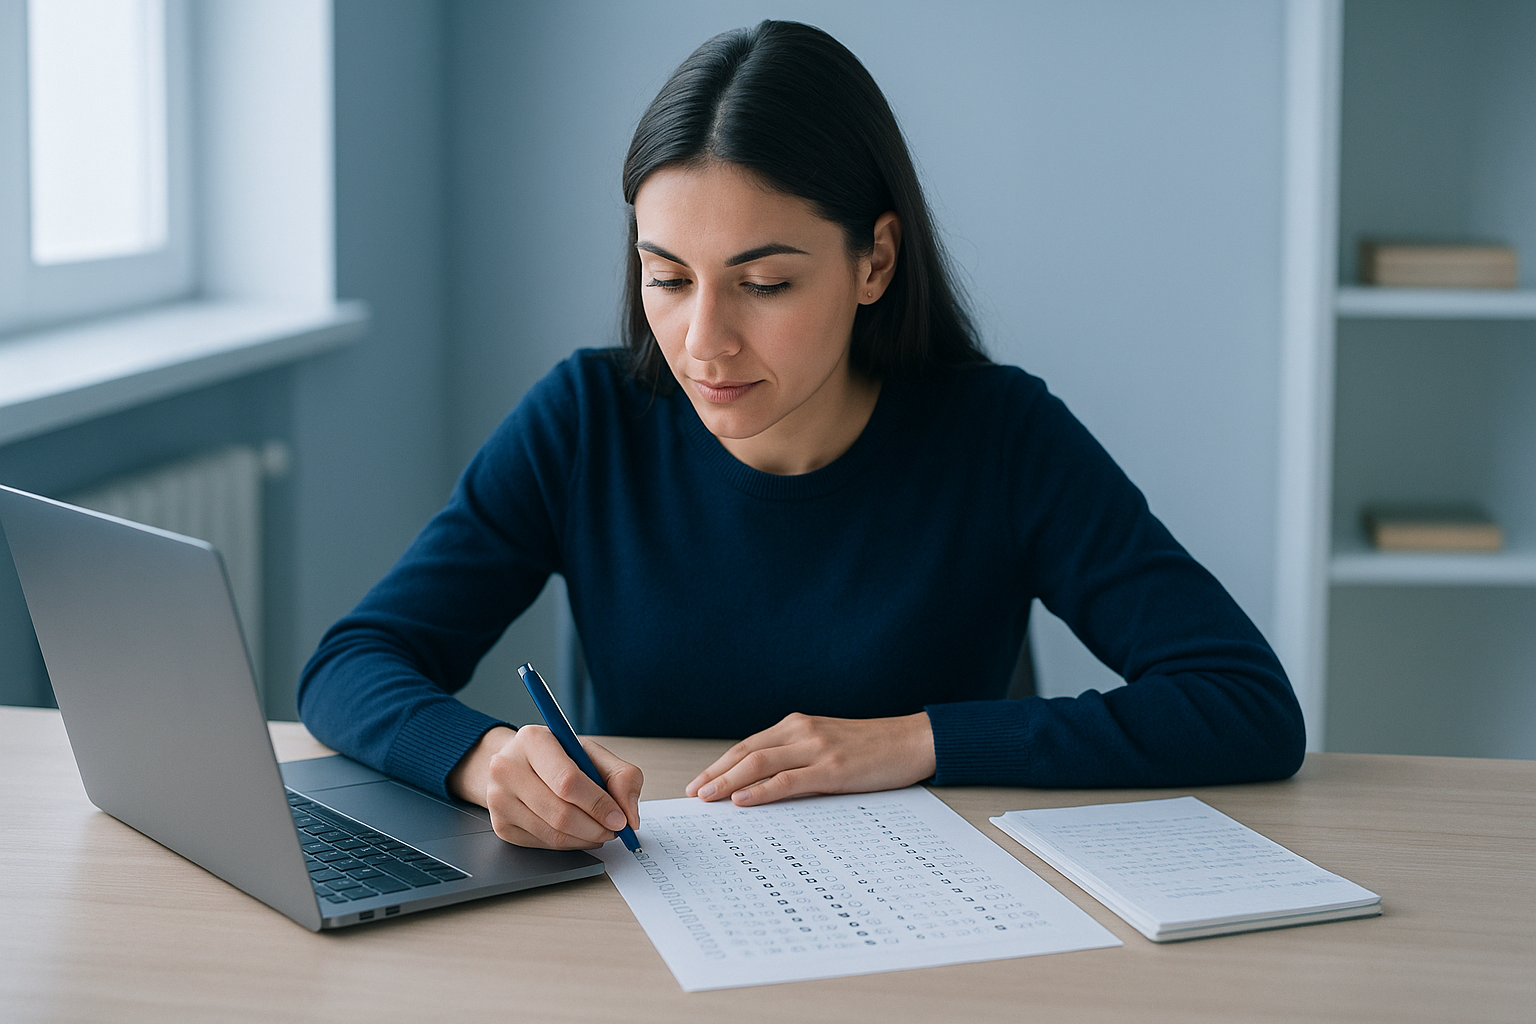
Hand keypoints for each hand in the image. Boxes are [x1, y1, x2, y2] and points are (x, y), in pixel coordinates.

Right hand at [448, 725, 642, 849]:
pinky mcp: (500, 825)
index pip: (568, 780)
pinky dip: (570, 844)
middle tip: (615, 830)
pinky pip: (544, 844)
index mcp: (532, 740)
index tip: (620, 819)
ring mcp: (499, 799)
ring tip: (601, 830)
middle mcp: (507, 768)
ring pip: (553, 833)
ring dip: (586, 839)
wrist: (518, 765)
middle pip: (560, 812)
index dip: (598, 804)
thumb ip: (622, 776)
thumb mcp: (592, 754)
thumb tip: (629, 814)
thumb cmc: (558, 758)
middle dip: (596, 827)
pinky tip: (579, 833)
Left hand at [685, 711, 935, 806]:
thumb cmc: (874, 747)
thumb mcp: (829, 745)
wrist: (914, 740)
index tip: (700, 781)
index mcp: (798, 725)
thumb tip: (765, 785)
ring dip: (728, 782)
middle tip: (692, 793)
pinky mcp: (832, 769)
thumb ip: (799, 758)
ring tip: (707, 798)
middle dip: (715, 774)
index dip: (720, 764)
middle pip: (746, 753)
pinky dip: (761, 791)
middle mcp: (802, 731)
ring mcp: (817, 749)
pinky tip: (741, 801)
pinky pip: (788, 780)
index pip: (748, 745)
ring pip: (760, 764)